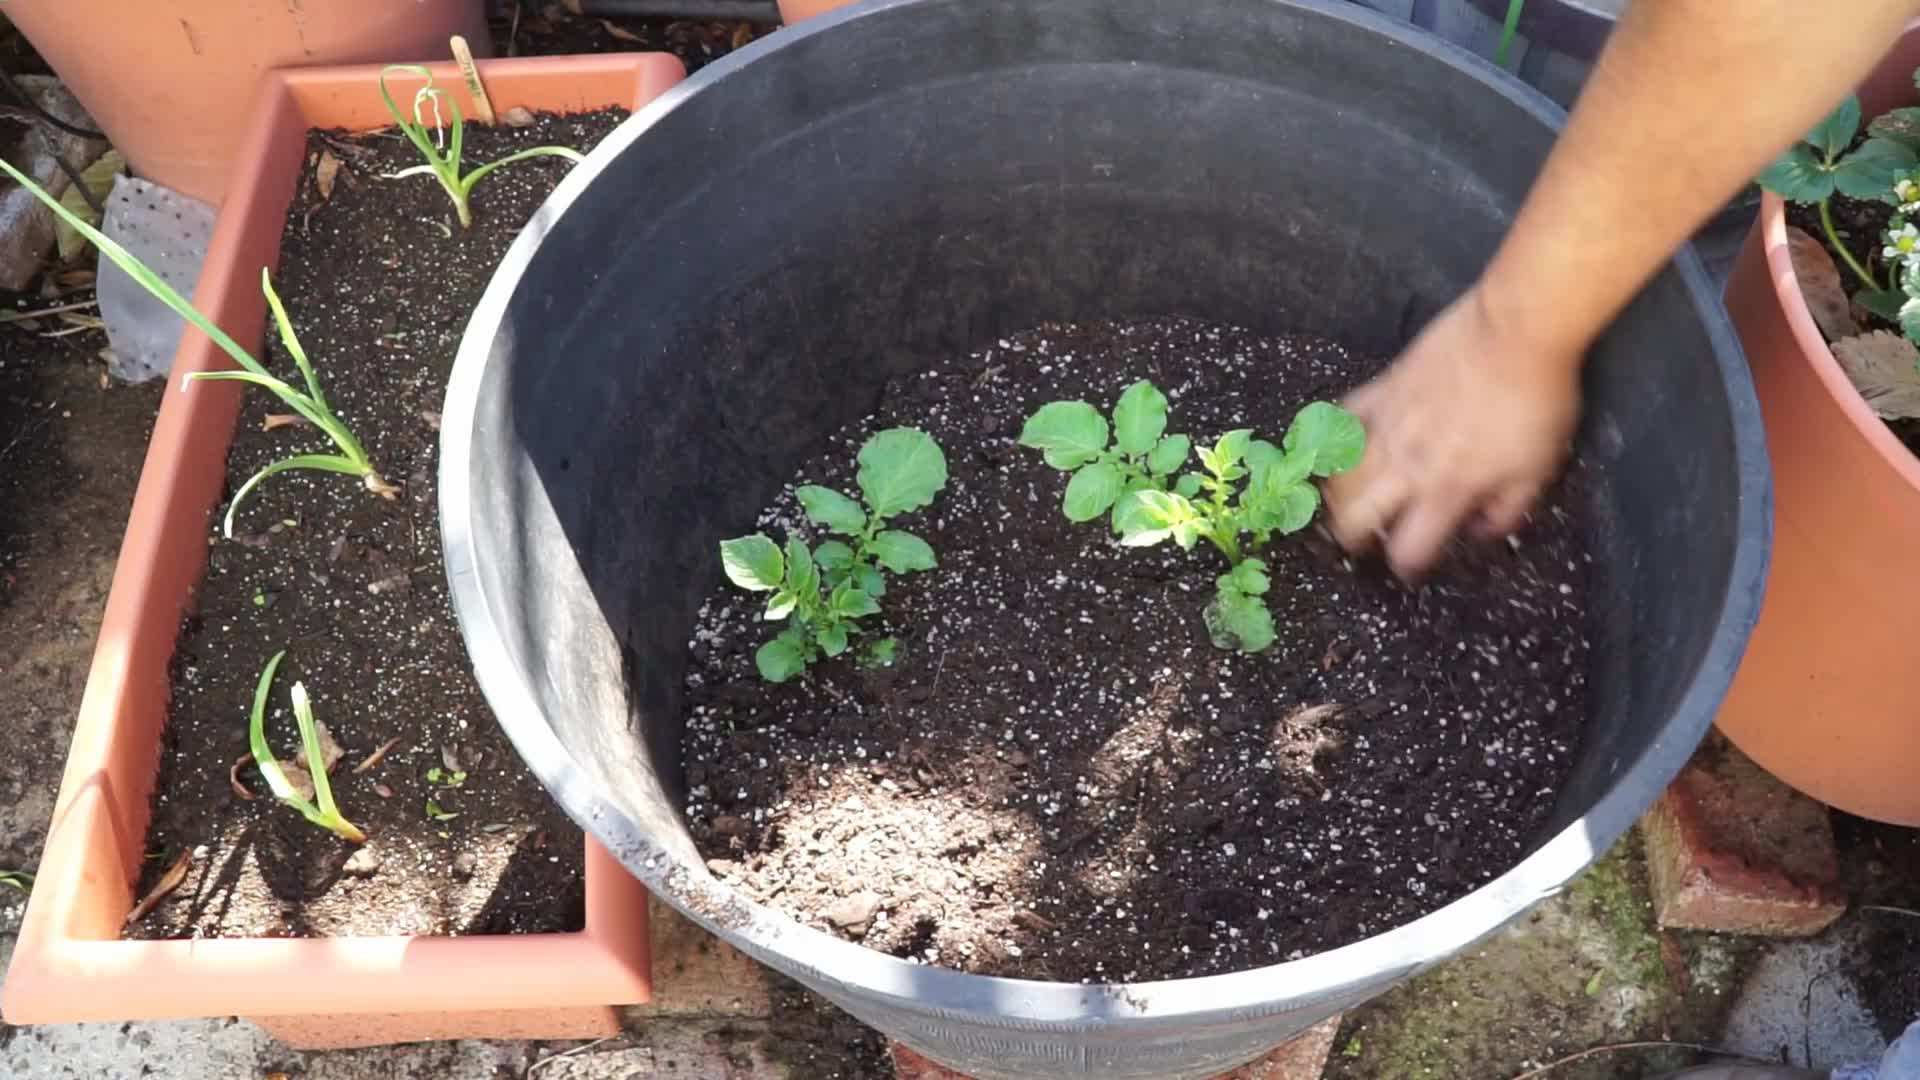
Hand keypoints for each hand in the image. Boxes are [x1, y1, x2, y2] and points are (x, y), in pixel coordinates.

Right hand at [1325, 286, 1581, 579]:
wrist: (1516, 332)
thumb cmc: (1535, 401)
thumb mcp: (1538, 468)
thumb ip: (1506, 510)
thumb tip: (1479, 530)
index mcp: (1446, 490)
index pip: (1409, 548)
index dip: (1407, 566)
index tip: (1411, 565)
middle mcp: (1407, 465)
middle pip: (1355, 519)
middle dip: (1354, 539)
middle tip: (1364, 539)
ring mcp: (1387, 426)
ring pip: (1339, 475)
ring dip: (1339, 496)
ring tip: (1347, 501)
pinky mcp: (1381, 389)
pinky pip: (1343, 419)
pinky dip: (1338, 437)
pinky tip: (1344, 446)